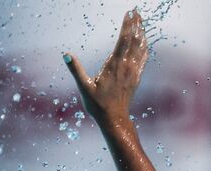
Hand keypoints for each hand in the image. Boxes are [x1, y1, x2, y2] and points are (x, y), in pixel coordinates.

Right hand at [63, 9, 146, 126]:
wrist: (114, 119)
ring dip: (141, 33)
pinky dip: (144, 47)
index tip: (130, 12)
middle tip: (136, 11)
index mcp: (114, 65)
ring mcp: (133, 72)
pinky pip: (142, 58)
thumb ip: (76, 69)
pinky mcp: (136, 78)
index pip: (123, 40)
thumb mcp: (84, 87)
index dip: (127, 25)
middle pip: (134, 40)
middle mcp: (126, 66)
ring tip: (141, 21)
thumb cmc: (98, 105)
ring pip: (140, 48)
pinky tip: (144, 42)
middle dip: (136, 24)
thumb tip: (66, 54)